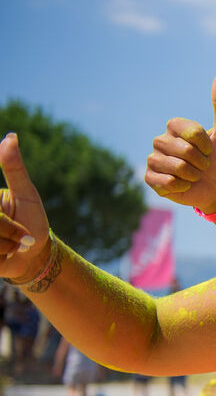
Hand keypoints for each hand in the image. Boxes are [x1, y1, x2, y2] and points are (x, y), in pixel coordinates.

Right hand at [0, 133, 50, 278]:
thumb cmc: (31, 222)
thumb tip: (10, 137)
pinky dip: (2, 257)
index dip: (2, 217)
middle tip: (21, 235)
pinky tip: (5, 257)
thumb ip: (14, 169)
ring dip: (7, 245)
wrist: (33, 257)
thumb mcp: (26, 194)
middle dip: (9, 229)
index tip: (6, 210)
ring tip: (12, 245)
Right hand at [145, 74, 215, 212]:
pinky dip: (182, 187)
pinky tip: (183, 186)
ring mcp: (154, 159)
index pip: (191, 132)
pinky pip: (167, 182)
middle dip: (202, 162)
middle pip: (184, 150)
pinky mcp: (150, 178)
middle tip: (203, 165)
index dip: (205, 144)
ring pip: (176, 167)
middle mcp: (160, 140)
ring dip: (193, 175)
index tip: (210, 149)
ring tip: (194, 175)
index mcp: (175, 127)